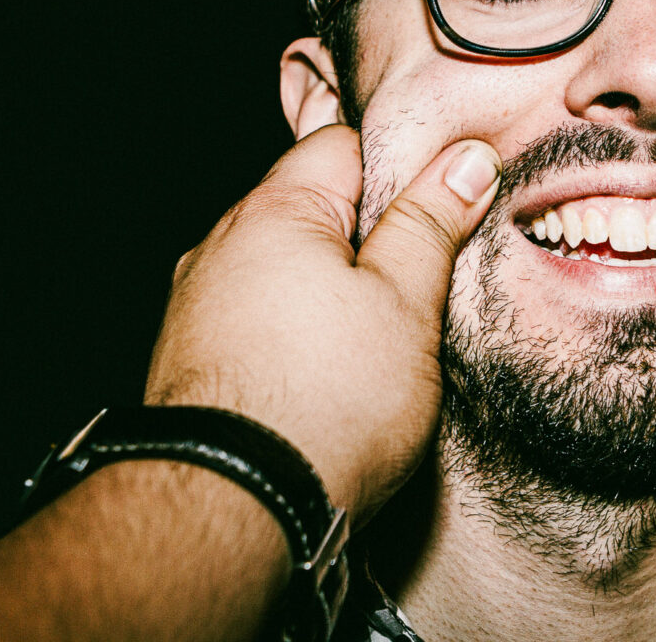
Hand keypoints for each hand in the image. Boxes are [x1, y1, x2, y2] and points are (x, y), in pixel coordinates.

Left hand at [145, 124, 499, 518]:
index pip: (343, 146)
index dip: (401, 167)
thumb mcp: (404, 302)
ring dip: (328, 288)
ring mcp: (197, 303)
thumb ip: (429, 224)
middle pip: (310, 209)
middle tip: (419, 284)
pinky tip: (326, 374)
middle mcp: (221, 245)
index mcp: (274, 211)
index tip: (442, 205)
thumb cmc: (324, 403)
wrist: (231, 510)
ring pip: (283, 268)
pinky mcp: (192, 360)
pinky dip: (294, 331)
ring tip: (375, 340)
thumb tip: (464, 159)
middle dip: (366, 236)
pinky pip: (257, 318)